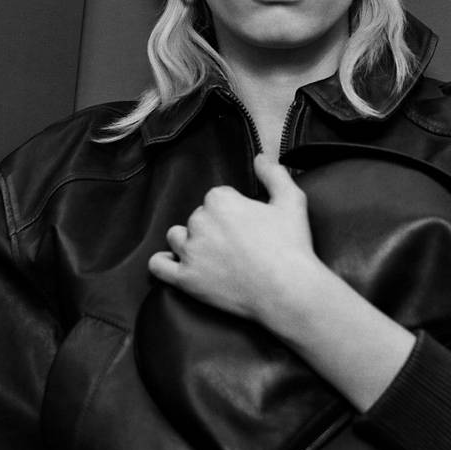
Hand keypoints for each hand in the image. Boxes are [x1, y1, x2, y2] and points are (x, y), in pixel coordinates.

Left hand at [148, 154, 317, 323]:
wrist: (288, 291)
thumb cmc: (292, 246)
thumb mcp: (291, 200)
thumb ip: (274, 173)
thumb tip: (259, 157)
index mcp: (220, 200)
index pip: (216, 197)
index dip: (233, 210)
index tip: (247, 225)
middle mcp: (199, 222)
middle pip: (198, 218)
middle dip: (214, 227)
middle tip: (238, 244)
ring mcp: (190, 252)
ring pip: (177, 237)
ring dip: (190, 241)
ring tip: (213, 254)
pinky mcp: (186, 279)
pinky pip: (158, 266)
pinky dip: (162, 263)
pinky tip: (174, 264)